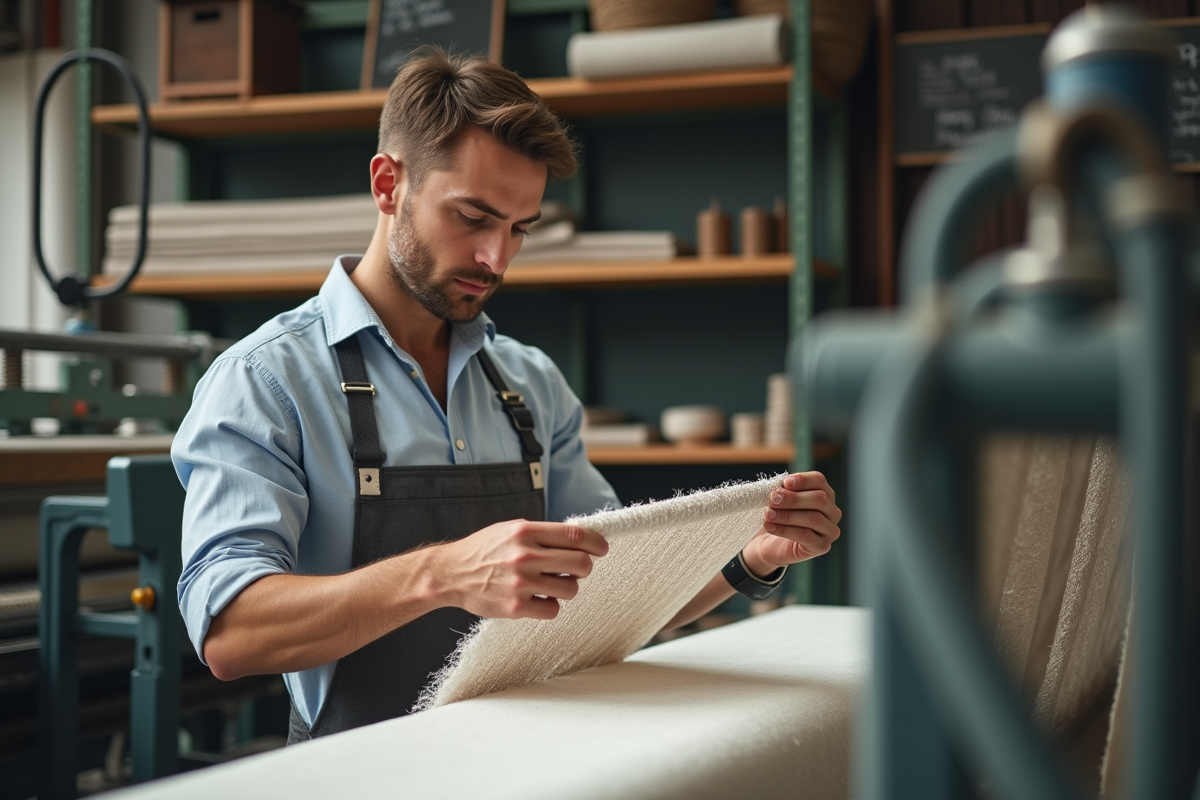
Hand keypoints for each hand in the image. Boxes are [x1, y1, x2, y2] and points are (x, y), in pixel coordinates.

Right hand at [435, 520, 607, 620]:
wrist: (451, 573)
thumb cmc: (485, 550)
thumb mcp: (511, 530)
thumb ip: (542, 534)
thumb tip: (580, 539)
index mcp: (526, 531)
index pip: (575, 535)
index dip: (596, 542)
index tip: (602, 548)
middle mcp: (525, 555)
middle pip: (580, 563)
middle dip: (585, 567)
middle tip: (576, 570)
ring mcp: (521, 583)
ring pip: (570, 589)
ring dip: (567, 587)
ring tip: (552, 584)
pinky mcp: (515, 607)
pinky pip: (553, 609)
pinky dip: (550, 605)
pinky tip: (538, 598)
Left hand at [742, 472, 841, 576]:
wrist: (770, 545)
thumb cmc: (777, 518)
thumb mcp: (779, 501)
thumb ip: (783, 492)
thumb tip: (780, 490)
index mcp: (824, 494)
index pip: (819, 481)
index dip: (803, 480)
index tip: (784, 482)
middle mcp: (832, 511)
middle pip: (819, 499)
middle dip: (794, 498)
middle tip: (773, 499)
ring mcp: (830, 530)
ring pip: (814, 518)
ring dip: (787, 515)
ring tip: (768, 514)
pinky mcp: (822, 546)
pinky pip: (806, 536)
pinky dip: (785, 530)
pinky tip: (770, 527)